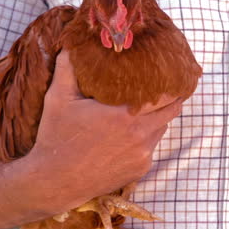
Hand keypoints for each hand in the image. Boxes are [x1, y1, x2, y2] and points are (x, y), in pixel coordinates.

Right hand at [29, 51, 182, 212]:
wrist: (54, 182)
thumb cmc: (56, 138)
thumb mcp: (58, 98)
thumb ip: (68, 68)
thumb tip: (72, 46)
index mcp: (126, 115)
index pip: (167, 96)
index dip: (174, 84)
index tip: (173, 74)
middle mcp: (141, 136)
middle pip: (171, 112)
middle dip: (171, 99)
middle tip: (165, 87)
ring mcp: (143, 156)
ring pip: (161, 130)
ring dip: (156, 119)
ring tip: (145, 108)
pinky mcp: (140, 170)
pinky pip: (151, 148)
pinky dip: (146, 138)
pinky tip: (128, 134)